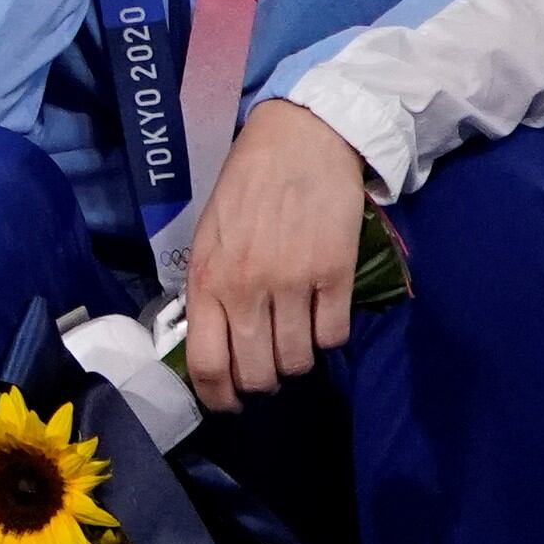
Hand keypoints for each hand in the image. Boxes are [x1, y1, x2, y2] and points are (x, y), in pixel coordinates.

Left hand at [177, 97, 371, 414]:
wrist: (300, 140)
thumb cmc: (246, 186)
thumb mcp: (208, 236)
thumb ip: (208, 288)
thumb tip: (210, 340)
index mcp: (207, 279)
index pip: (207, 363)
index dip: (218, 396)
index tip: (228, 402)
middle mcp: (247, 288)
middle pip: (256, 373)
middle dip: (261, 384)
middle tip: (266, 374)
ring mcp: (293, 283)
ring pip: (298, 361)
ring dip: (296, 362)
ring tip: (294, 344)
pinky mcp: (336, 274)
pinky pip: (334, 336)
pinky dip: (329, 338)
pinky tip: (322, 320)